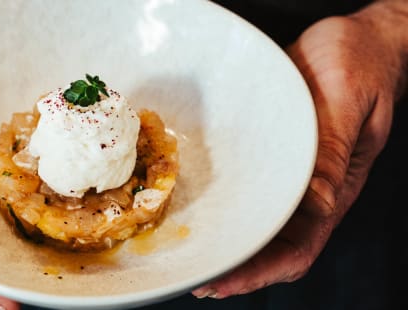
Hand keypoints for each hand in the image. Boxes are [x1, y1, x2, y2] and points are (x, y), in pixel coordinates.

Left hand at [193, 2, 406, 298]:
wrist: (359, 39)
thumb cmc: (359, 62)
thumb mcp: (347, 103)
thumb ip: (333, 154)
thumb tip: (319, 204)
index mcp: (336, 185)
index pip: (298, 247)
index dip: (261, 272)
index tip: (224, 282)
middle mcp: (312, 189)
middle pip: (273, 245)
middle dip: (237, 267)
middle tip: (195, 275)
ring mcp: (293, 175)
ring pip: (260, 222)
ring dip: (230, 242)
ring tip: (192, 252)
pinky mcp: (276, 154)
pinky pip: (252, 190)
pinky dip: (230, 207)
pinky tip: (205, 209)